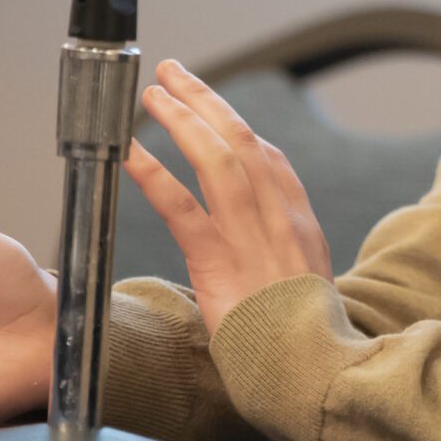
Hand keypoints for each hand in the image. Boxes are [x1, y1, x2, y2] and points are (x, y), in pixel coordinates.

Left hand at [124, 60, 332, 336]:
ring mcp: (251, 234)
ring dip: (183, 119)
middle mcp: (278, 217)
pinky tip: (130, 153)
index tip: (213, 110)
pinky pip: (183, 206)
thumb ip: (282, 256)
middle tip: (173, 73)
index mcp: (299, 223)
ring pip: (218, 158)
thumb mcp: (305, 286)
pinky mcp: (220, 259)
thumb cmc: (300, 339)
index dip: (238, 128)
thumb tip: (259, 249)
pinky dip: (155, 174)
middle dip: (206, 101)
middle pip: (242, 140)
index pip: (271, 160)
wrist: (309, 367)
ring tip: (153, 94)